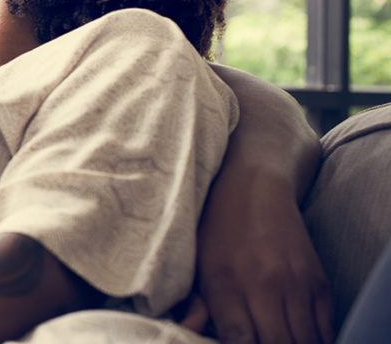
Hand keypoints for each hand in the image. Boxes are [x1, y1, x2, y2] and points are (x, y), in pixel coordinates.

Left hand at [189, 174, 333, 343]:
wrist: (254, 185)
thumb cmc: (217, 227)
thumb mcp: (196, 262)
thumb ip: (194, 302)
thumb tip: (188, 329)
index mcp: (225, 284)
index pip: (240, 342)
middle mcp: (263, 286)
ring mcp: (295, 284)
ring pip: (305, 342)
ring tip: (276, 340)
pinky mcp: (318, 281)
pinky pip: (326, 329)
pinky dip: (315, 340)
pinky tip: (297, 337)